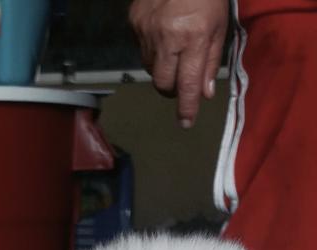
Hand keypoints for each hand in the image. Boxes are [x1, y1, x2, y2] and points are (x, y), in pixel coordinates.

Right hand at [129, 0, 228, 126]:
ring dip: (163, 68)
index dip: (186, 107)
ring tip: (174, 52)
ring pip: (150, 68)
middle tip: (181, 83)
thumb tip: (205, 93)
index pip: (187, 84)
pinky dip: (152, 49)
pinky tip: (163, 34)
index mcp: (193, 37)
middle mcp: (167, 37)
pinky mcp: (134, 21)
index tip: (186, 123)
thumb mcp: (219, 26)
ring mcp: (147, 29)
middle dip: (172, 89)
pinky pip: (141, 49)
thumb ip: (211, 61)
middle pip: (163, 84)